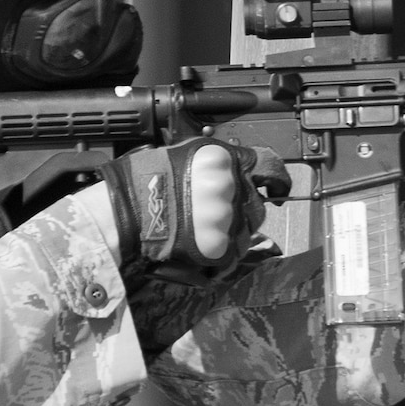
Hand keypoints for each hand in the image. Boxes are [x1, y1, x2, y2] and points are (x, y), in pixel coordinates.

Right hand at [99, 138, 285, 271]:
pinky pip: (231, 254)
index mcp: (224, 159)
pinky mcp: (219, 246)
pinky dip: (219, 253)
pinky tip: (198, 246)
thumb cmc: (145, 178)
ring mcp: (226, 218)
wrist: (126, 211)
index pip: (269, 167)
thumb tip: (232, 165)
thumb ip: (214, 161)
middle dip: (242, 212)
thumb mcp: (182, 152)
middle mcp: (230, 186)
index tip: (278, 190)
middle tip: (215, 215)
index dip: (277, 180)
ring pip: (246, 232)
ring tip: (201, 231)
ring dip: (231, 234)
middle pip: (257, 205)